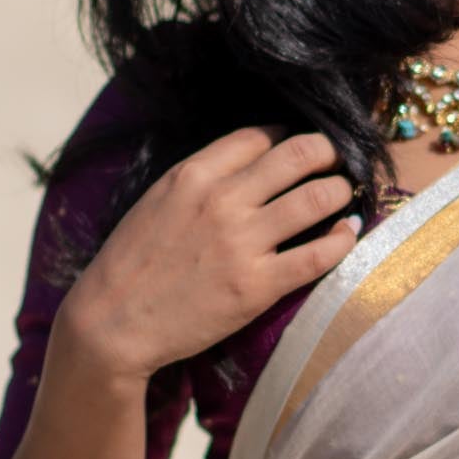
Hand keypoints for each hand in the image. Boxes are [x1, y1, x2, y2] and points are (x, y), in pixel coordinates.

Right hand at [62, 127, 360, 379]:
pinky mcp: (258, 286)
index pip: (262, 136)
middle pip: (301, 154)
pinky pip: (320, 254)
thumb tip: (252, 162)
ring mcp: (242, 243)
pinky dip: (343, 239)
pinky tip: (346, 234)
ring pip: (319, 197)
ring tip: (347, 194)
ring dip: (343, 191)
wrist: (111, 323)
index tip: (305, 146)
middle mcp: (222, 200)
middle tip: (342, 160)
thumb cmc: (132, 263)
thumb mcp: (159, 200)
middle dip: (332, 151)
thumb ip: (202, 178)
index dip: (292, 135)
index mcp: (193, 174)